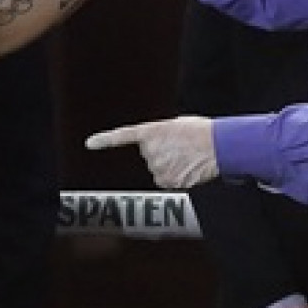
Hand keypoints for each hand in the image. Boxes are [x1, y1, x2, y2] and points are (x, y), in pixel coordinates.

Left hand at [86, 116, 217, 188]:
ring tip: (187, 158)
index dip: (105, 140)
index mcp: (151, 132)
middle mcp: (149, 151)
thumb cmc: (201, 132)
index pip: (122, 136)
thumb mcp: (176, 125)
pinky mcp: (168, 182)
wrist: (218, 145)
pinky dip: (177, 178)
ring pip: (158, 171)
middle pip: (150, 156)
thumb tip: (156, 145)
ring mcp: (157, 168)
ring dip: (170, 167)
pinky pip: (168, 182)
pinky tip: (188, 168)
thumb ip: (159, 135)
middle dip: (162, 154)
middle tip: (180, 148)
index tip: (90, 143)